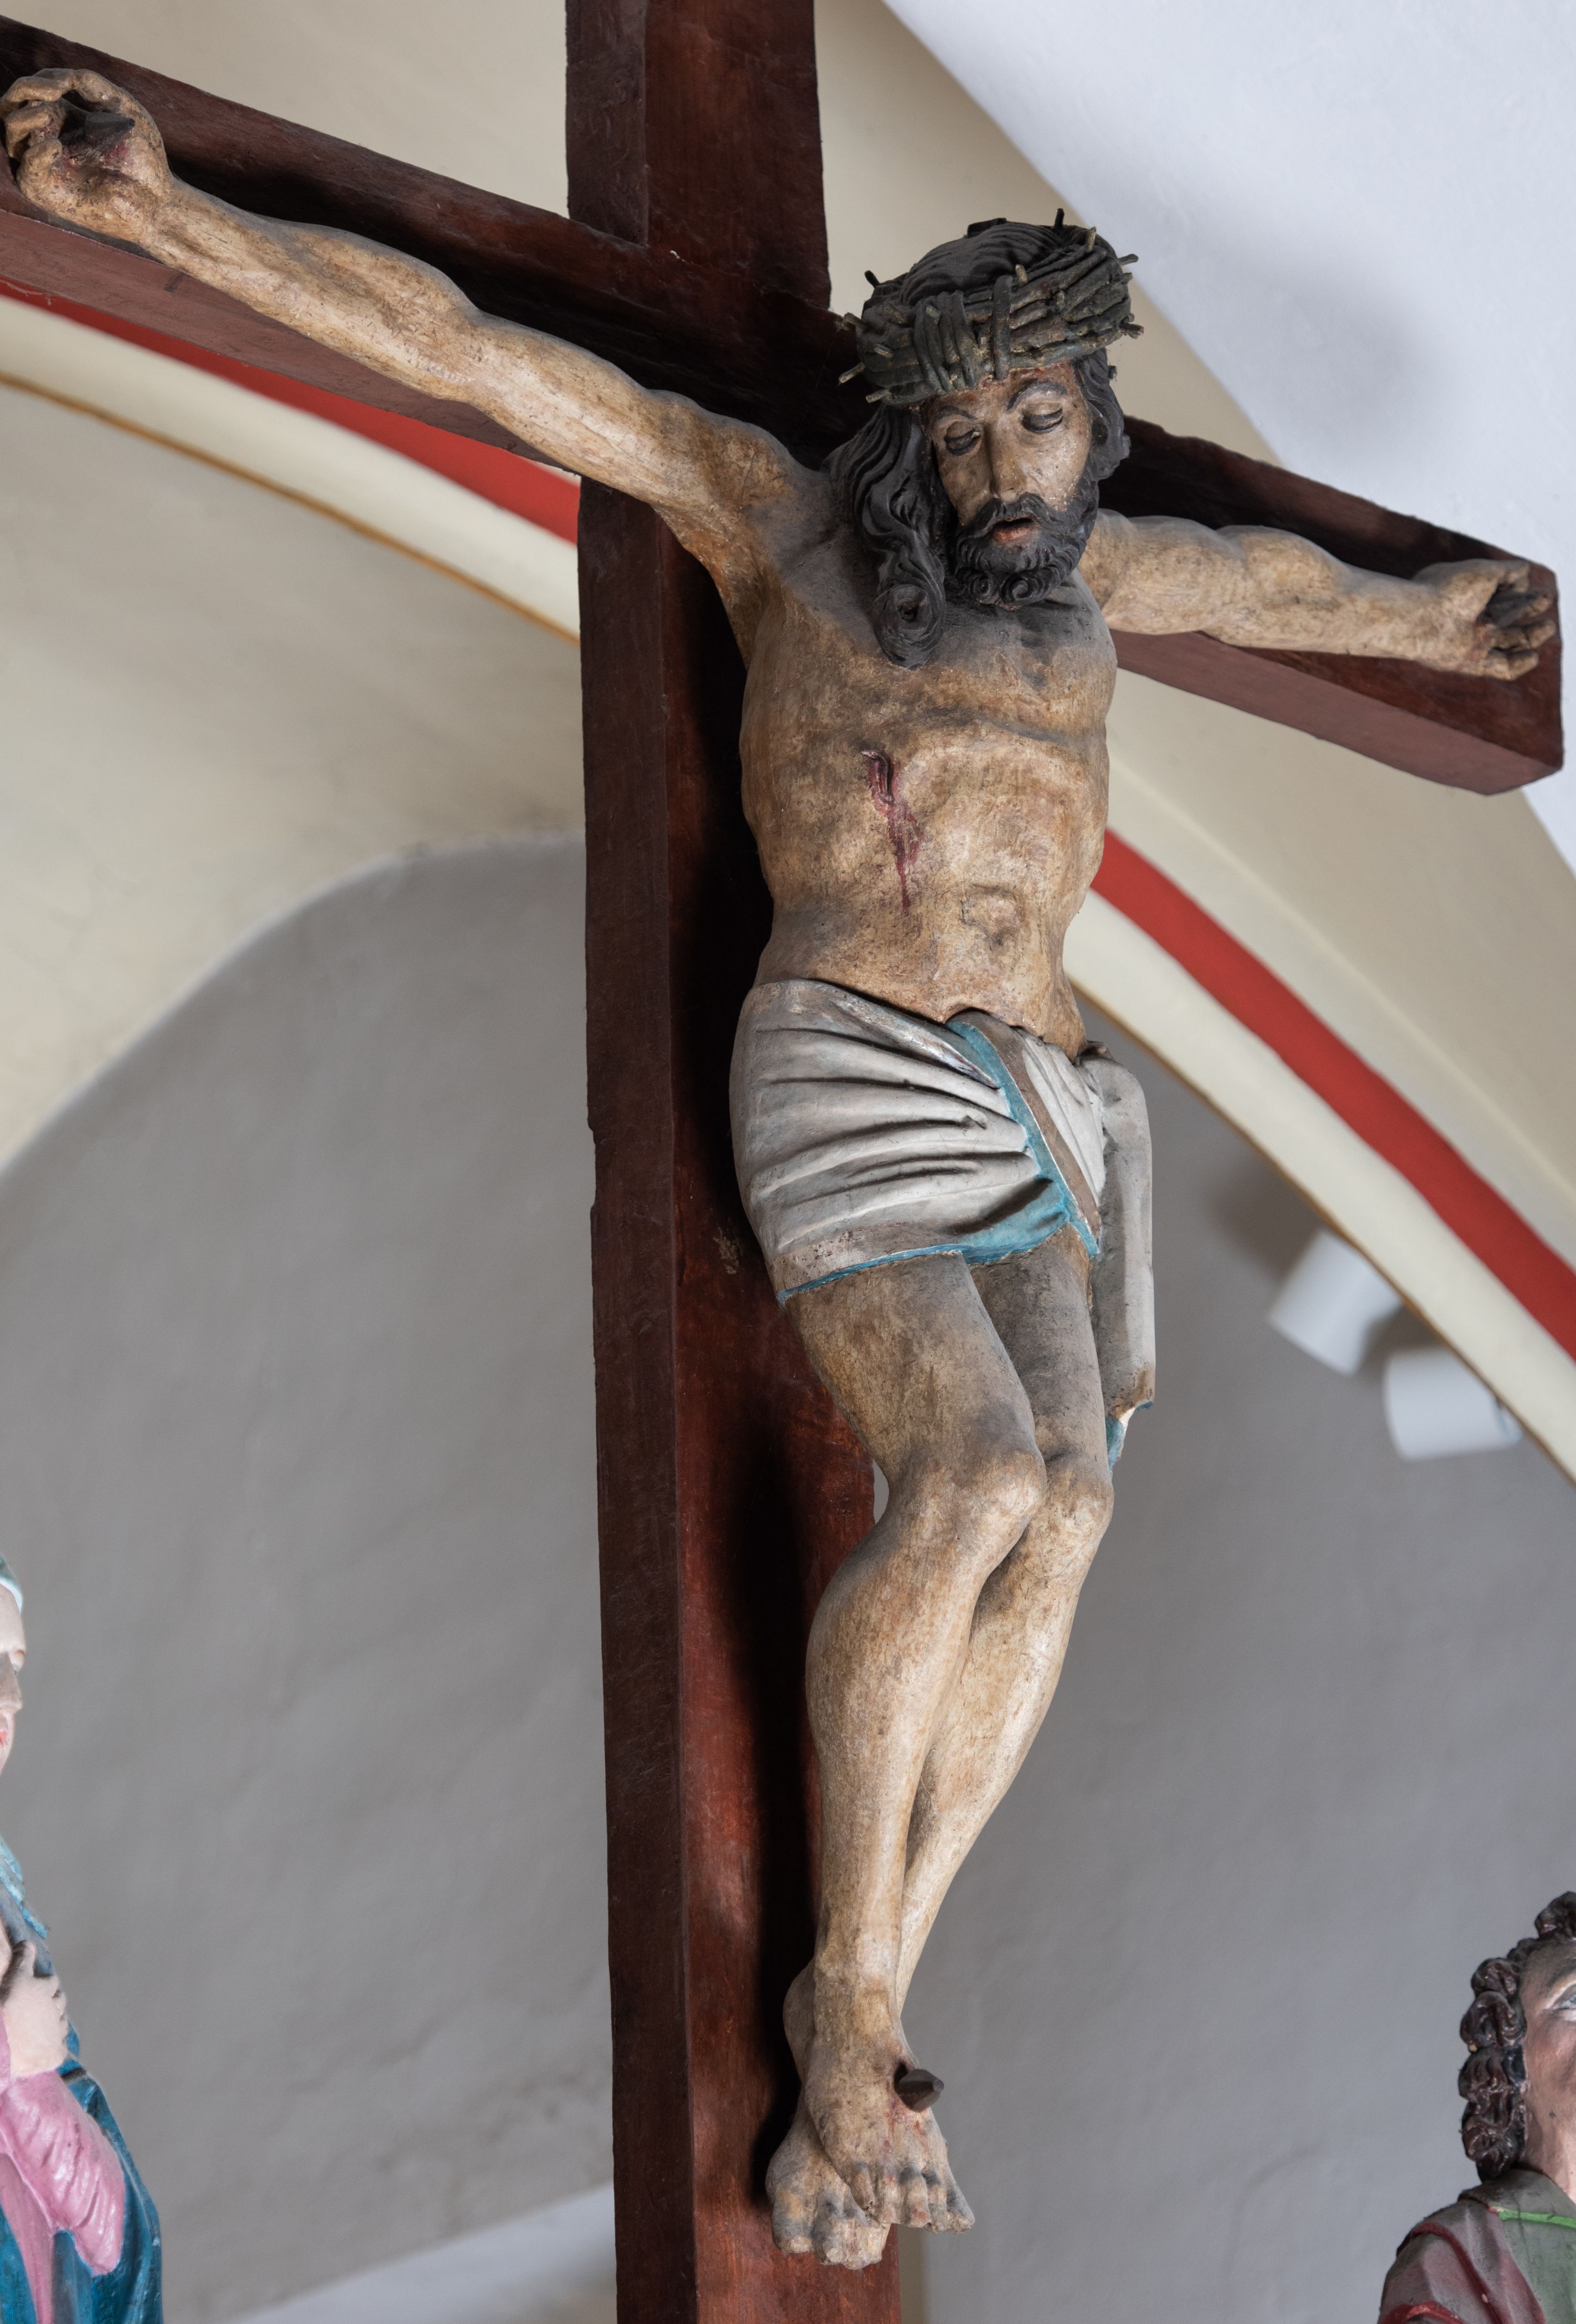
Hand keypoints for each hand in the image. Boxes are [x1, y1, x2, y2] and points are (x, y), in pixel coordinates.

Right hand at [1, 68, 174, 243]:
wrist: (159, 201)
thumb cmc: (146, 157)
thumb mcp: (123, 107)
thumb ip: (92, 84)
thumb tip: (60, 76)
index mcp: (65, 117)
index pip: (32, 91)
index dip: (40, 81)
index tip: (65, 83)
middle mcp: (50, 138)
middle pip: (11, 107)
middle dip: (22, 92)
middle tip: (50, 94)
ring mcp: (49, 167)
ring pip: (11, 134)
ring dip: (24, 118)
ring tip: (48, 115)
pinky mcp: (52, 194)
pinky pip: (26, 172)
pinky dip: (34, 155)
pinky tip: (54, 146)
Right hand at [1, 1943, 67, 2077]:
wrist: (3, 2042)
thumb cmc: (7, 2006)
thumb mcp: (14, 1978)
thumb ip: (22, 1959)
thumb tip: (28, 1942)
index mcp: (46, 1989)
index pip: (51, 1982)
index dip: (44, 1985)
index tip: (37, 1988)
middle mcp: (56, 2008)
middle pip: (59, 2001)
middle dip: (53, 2001)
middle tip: (41, 2008)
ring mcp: (57, 2032)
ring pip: (61, 2023)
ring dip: (55, 2023)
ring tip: (43, 2028)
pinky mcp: (56, 2053)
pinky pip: (60, 2048)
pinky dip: (54, 2047)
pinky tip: (46, 2049)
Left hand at [1415, 557, 1556, 680]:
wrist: (1421, 620)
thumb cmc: (1450, 591)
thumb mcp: (1485, 571)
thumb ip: (1509, 572)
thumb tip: (1523, 582)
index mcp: (1469, 594)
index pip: (1500, 593)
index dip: (1520, 590)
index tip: (1533, 587)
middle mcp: (1470, 618)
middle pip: (1507, 618)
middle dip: (1528, 610)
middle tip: (1545, 601)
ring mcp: (1471, 642)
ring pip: (1507, 643)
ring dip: (1531, 636)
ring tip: (1549, 626)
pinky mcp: (1470, 663)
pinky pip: (1499, 668)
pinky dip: (1519, 665)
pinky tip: (1533, 657)